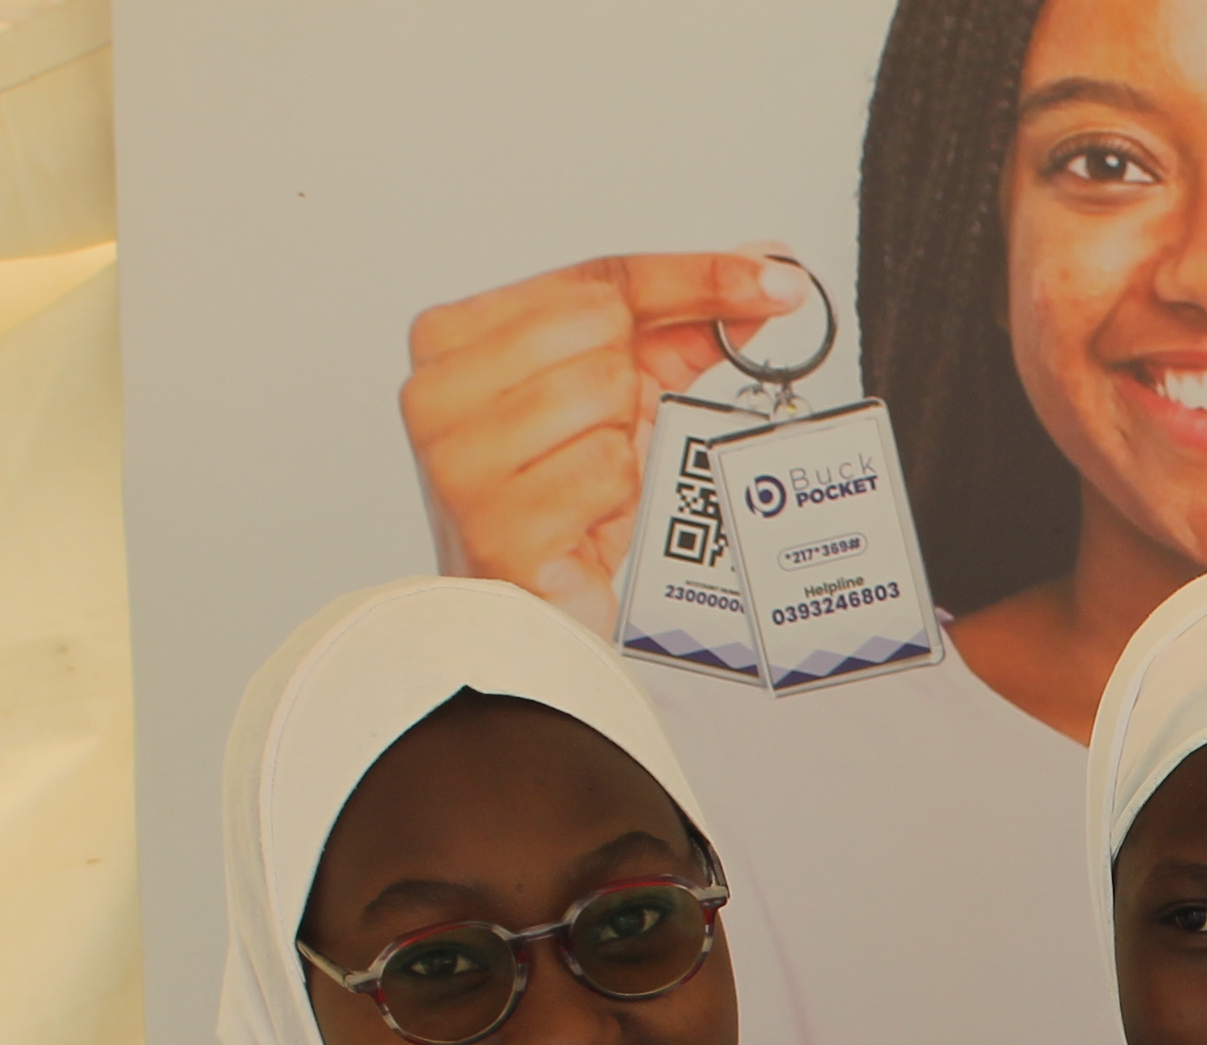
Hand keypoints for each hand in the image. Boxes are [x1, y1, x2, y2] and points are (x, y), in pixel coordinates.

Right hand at [399, 251, 810, 628]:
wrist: (531, 610)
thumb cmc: (564, 502)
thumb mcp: (623, 398)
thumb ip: (683, 330)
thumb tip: (766, 271)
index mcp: (451, 336)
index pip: (595, 280)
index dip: (691, 278)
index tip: (770, 281)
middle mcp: (436, 388)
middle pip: (602, 332)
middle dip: (634, 384)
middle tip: (612, 434)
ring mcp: (456, 458)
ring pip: (605, 396)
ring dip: (623, 445)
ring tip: (589, 482)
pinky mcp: (494, 524)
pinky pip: (604, 470)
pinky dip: (617, 497)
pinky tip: (585, 520)